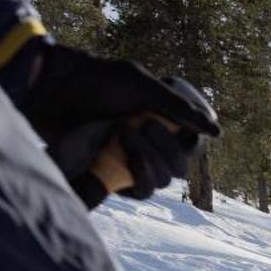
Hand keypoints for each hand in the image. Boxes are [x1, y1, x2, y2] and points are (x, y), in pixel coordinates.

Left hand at [24, 44, 219, 208]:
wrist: (53, 90)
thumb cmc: (96, 81)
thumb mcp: (141, 85)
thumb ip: (179, 109)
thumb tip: (217, 133)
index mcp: (161, 120)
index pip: (191, 145)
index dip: (190, 142)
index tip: (181, 130)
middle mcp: (149, 143)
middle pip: (179, 167)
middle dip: (164, 146)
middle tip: (140, 122)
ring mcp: (130, 160)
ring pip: (161, 181)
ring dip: (147, 158)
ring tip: (121, 132)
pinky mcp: (111, 175)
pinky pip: (138, 190)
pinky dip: (134, 173)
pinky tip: (118, 150)